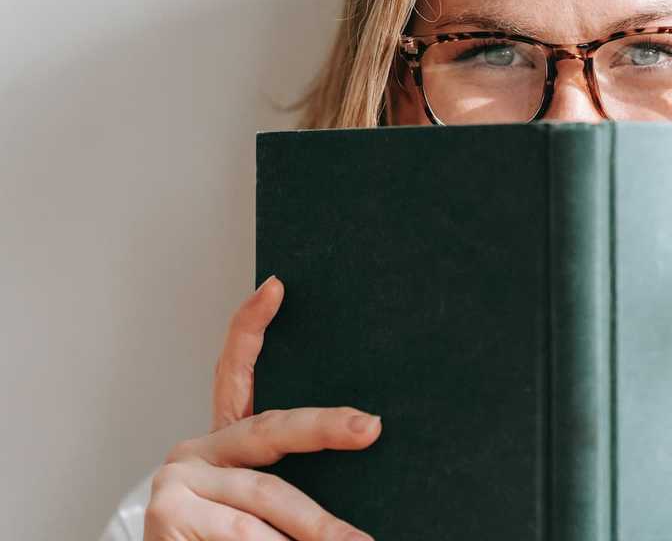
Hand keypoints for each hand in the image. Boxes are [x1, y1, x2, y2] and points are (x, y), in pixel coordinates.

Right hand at [144, 275, 379, 540]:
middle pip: (270, 429)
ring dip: (314, 526)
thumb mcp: (265, 501)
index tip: (275, 287)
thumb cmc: (226, 537)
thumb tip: (365, 442)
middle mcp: (198, 451)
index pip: (236, 370)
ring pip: (264, 495)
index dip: (251, 326)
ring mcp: (180, 479)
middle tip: (370, 426)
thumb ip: (289, 472)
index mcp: (225, 441)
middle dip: (325, 427)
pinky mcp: (170, 512)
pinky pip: (241, 531)